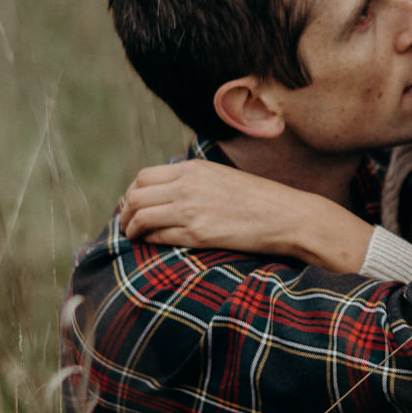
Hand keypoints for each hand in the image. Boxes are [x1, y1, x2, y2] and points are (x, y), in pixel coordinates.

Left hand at [119, 160, 374, 270]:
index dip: (131, 193)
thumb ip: (194, 179)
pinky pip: (158, 236)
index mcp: (193, 169)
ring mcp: (190, 210)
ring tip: (133, 236)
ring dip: (130, 229)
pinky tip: (151, 243)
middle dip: (124, 212)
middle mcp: (186, 186)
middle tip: (127, 223)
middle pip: (134, 196)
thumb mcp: (222, 177)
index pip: (143, 177)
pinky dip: (148, 240)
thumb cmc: (258, 199)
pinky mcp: (197, 234)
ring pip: (140, 217)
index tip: (133, 205)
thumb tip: (169, 190)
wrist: (286, 216)